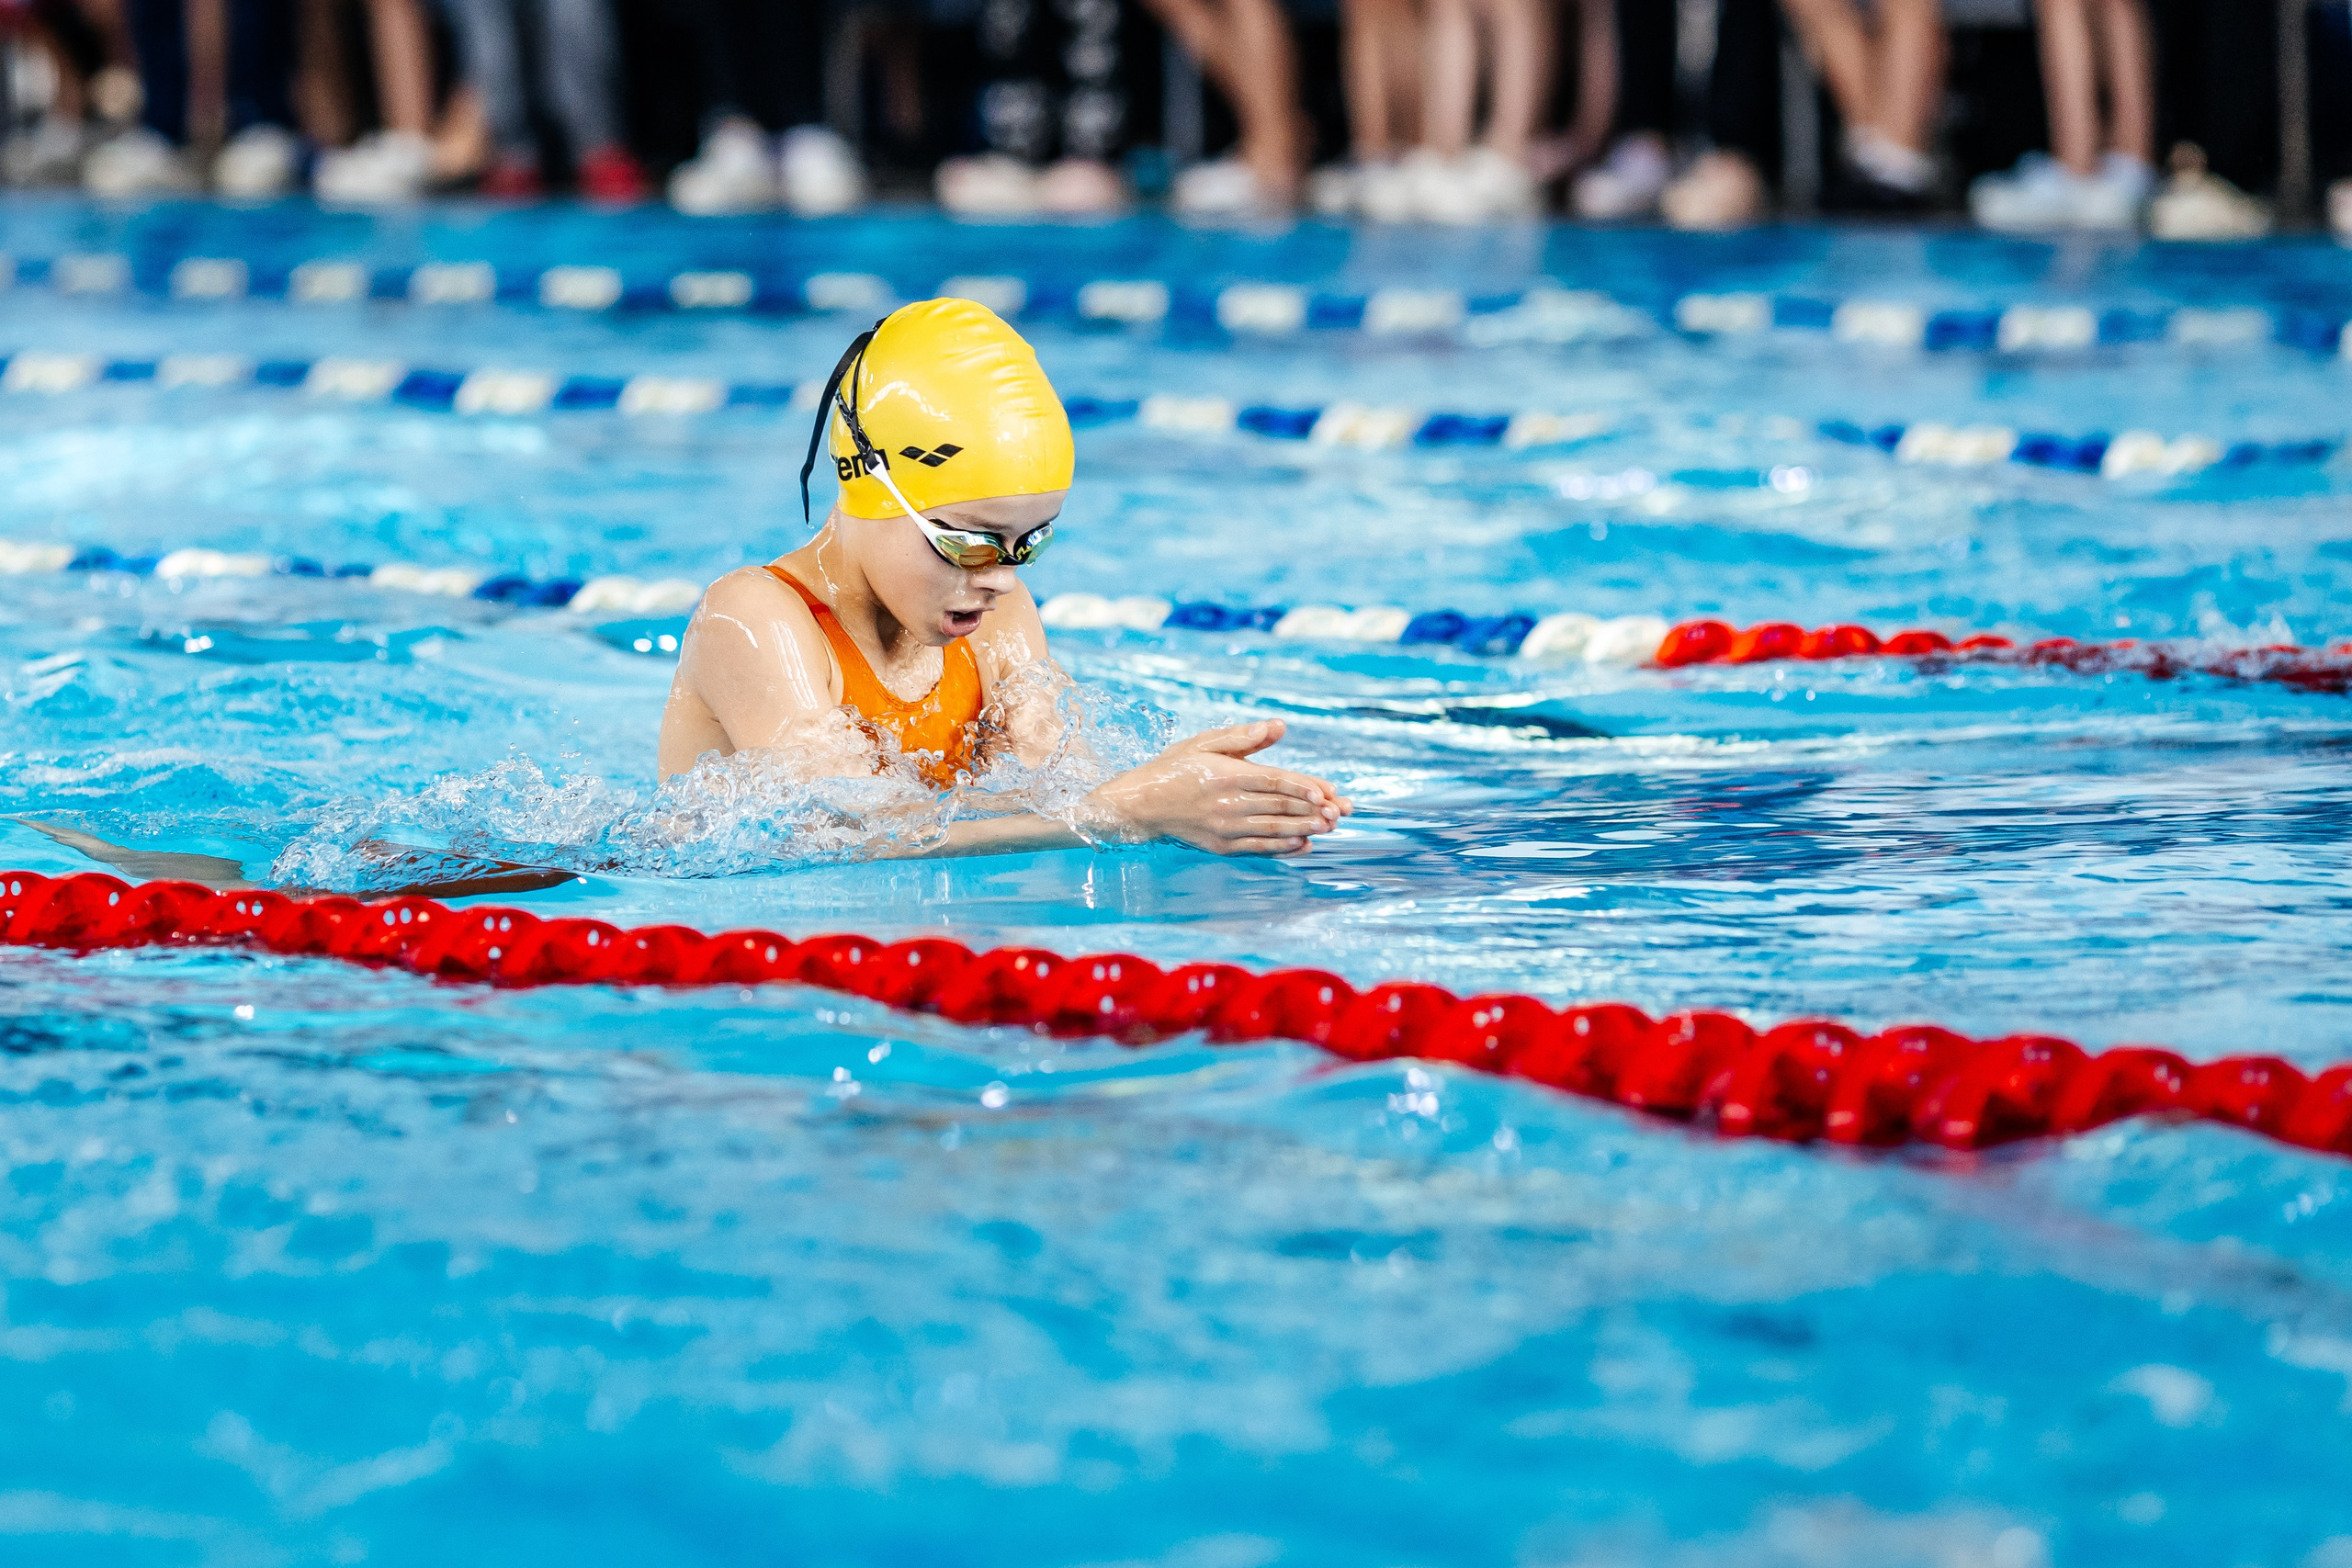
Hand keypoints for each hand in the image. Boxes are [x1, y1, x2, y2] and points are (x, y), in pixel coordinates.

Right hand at [1078, 719, 1353, 855]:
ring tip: (1331, 827)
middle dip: (1315, 809)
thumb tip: (1280, 726)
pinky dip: (1282, 847)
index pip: (1274, 781)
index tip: (1329, 792)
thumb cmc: (1175, 767)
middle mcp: (1227, 804)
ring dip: (1305, 829)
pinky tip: (1303, 845)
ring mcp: (1224, 828)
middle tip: (1343, 811)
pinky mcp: (1220, 846)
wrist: (1140, 804)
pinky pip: (1257, 848)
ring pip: (1273, 829)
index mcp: (1226, 775)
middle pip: (1280, 806)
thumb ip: (1244, 737)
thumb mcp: (1205, 743)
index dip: (1304, 787)